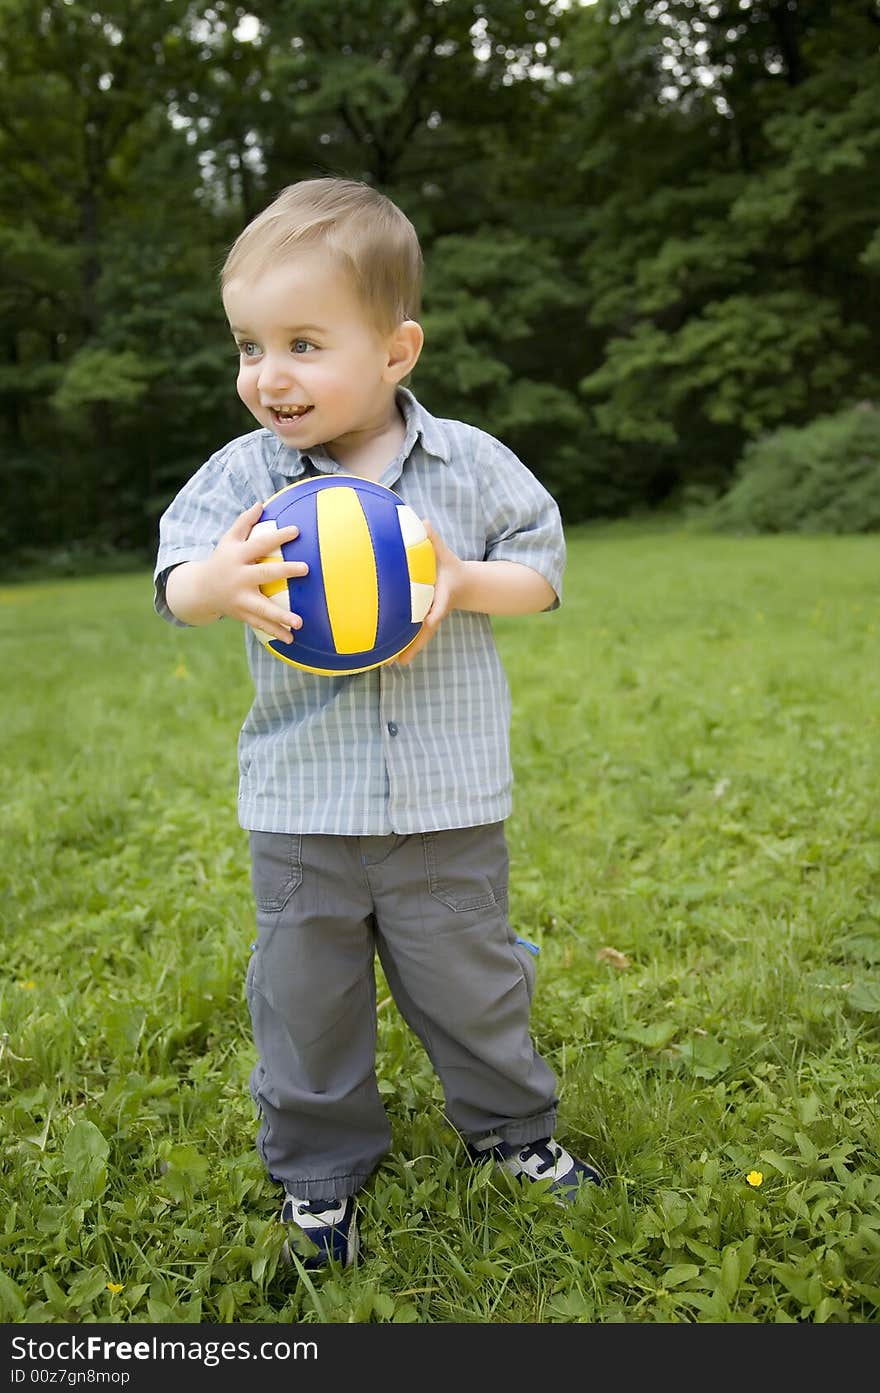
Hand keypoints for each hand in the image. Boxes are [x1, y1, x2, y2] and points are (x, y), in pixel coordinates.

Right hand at [196, 501, 308, 641]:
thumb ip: (244, 522)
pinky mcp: (242, 614)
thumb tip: (261, 503)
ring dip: (281, 616)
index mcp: (237, 557)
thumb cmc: (221, 559)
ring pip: (262, 607)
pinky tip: (291, 640)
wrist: (200, 590)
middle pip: (263, 574)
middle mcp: (238, 578)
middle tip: (306, 568)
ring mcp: (240, 599)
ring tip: (300, 623)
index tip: (297, 530)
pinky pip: (260, 624)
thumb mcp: (228, 540)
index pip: (259, 544)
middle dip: (284, 571)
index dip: (277, 536)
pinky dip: (275, 633)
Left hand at [394, 520, 462, 665]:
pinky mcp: (425, 622)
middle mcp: (437, 610)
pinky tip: (389, 658)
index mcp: (444, 594)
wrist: (464, 585)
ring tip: (391, 665)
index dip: (436, 612)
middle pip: (428, 630)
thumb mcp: (445, 552)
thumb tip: (423, 520)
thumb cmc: (450, 566)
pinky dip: (404, 646)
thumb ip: (434, 538)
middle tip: (402, 660)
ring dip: (408, 650)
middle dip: (416, 644)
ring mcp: (432, 618)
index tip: (431, 619)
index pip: (440, 604)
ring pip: (421, 637)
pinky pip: (415, 635)